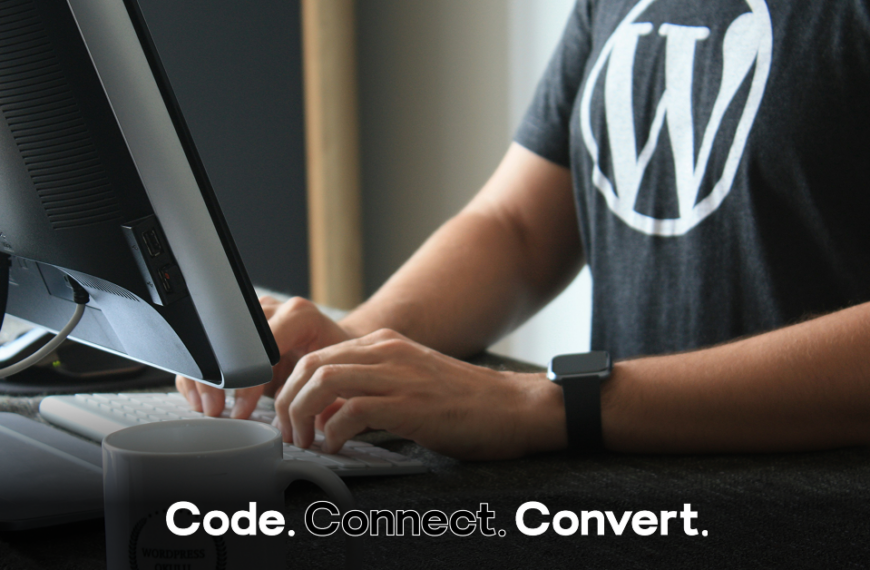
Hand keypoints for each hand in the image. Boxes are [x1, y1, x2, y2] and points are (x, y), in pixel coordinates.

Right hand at [176, 296, 353, 417]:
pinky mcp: (238, 327)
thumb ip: (314, 390)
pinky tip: (202, 397)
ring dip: (204, 377)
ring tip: (208, 406)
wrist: (337, 347)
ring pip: (213, 340)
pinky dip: (201, 373)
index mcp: (299, 316)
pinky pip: (208, 347)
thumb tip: (295, 422)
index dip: (247, 380)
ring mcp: (252, 315)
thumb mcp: (332, 375)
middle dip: (218, 378)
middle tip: (215, 408)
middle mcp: (273, 309)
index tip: (242, 408)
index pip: (261, 345)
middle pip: (230, 339)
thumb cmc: (339, 362)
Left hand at [273, 329, 567, 459]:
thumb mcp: (409, 383)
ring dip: (303, 414)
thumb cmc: (464, 403)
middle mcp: (387, 351)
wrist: (513, 407)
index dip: (293, 386)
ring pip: (323, 380)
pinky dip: (334, 432)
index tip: (290, 416)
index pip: (317, 354)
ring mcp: (399, 374)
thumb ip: (368, 390)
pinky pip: (352, 411)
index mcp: (384, 344)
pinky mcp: (410, 403)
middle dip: (289, 400)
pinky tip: (337, 446)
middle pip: (311, 364)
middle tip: (290, 432)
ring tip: (307, 440)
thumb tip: (326, 415)